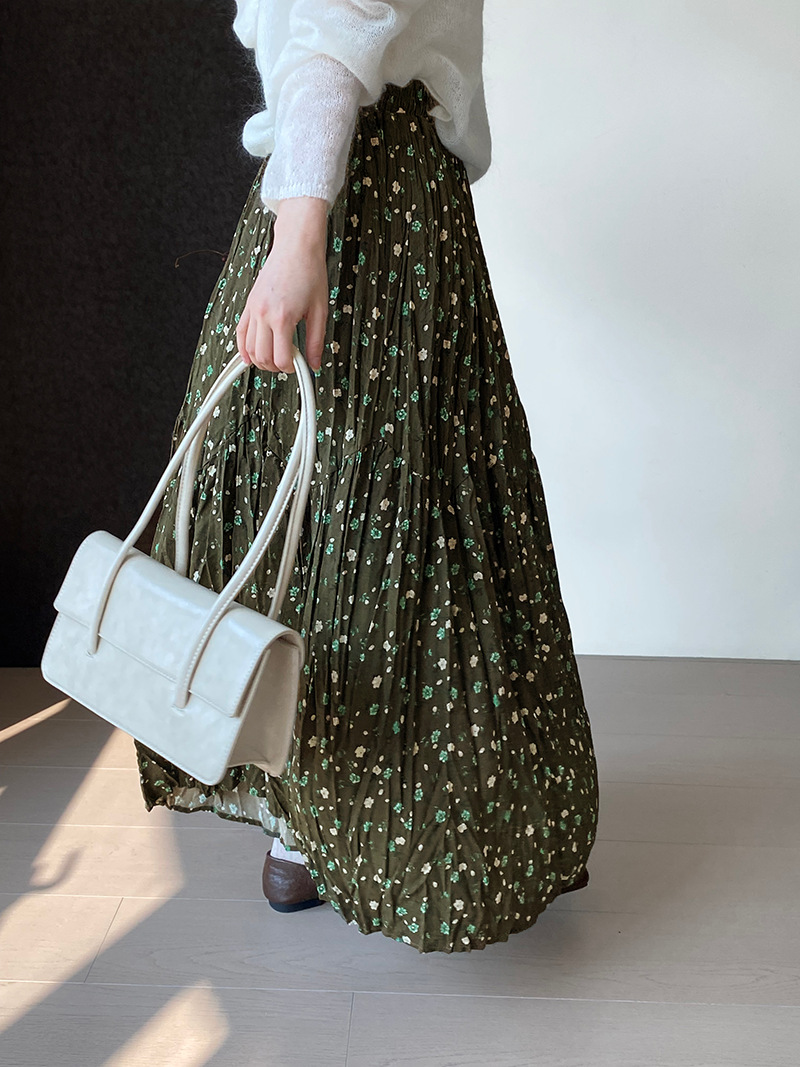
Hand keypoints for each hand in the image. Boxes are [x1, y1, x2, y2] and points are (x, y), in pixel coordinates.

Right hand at [236, 196, 328, 373]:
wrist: (297, 247)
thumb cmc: (310, 272)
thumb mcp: (320, 311)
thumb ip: (316, 341)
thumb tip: (315, 363)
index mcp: (283, 317)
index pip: (281, 359)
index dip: (291, 368)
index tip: (299, 365)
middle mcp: (264, 314)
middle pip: (262, 357)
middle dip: (276, 367)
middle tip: (289, 363)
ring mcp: (253, 309)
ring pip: (248, 349)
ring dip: (261, 360)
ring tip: (276, 358)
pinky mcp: (249, 304)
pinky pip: (240, 333)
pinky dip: (244, 348)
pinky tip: (250, 357)